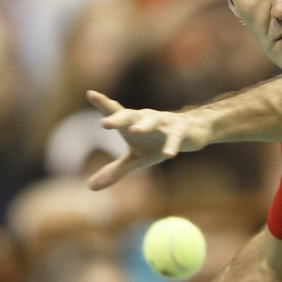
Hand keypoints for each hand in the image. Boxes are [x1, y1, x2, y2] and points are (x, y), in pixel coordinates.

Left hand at [86, 90, 209, 190]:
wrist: (190, 132)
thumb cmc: (156, 143)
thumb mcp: (135, 159)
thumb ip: (114, 170)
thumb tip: (90, 187)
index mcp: (131, 122)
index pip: (115, 111)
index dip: (103, 103)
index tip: (91, 94)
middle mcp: (145, 118)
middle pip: (130, 115)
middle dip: (117, 118)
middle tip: (104, 124)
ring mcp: (163, 122)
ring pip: (153, 121)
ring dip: (144, 125)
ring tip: (134, 131)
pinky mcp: (180, 130)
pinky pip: (175, 137)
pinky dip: (172, 144)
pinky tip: (169, 155)